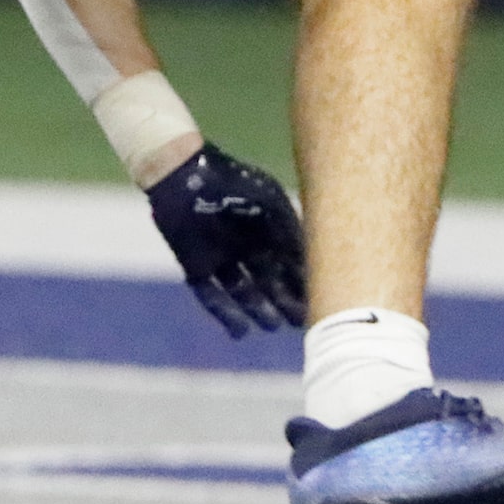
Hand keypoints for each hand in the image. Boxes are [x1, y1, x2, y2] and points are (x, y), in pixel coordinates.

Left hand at [146, 143, 308, 337]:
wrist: (183, 172)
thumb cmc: (233, 182)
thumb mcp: (272, 204)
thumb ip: (292, 232)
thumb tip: (312, 266)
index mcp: (267, 229)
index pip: (290, 264)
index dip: (303, 284)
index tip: (319, 302)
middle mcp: (247, 246)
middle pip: (270, 282)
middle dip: (285, 302)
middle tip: (298, 320)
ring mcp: (221, 257)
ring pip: (244, 292)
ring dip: (259, 310)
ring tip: (272, 324)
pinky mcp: (195, 265)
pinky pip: (211, 296)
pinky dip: (225, 314)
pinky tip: (241, 332)